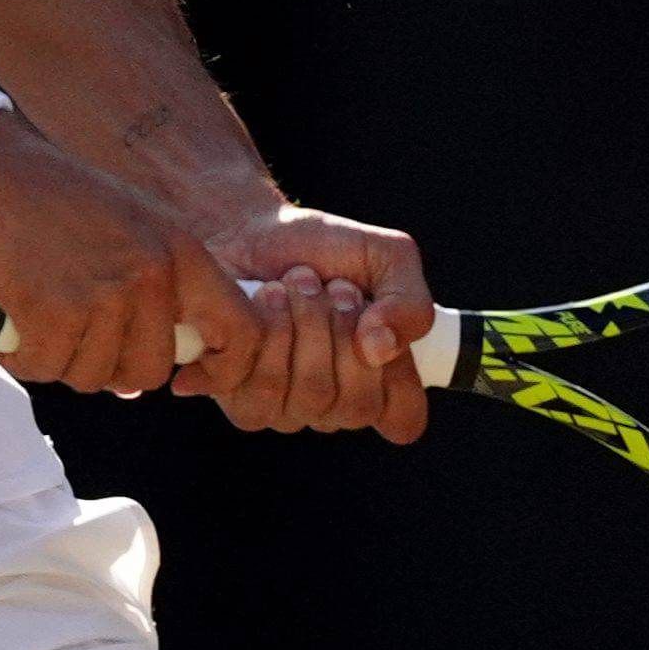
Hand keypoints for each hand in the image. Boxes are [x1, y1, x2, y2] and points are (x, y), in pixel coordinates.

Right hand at [0, 116, 262, 397]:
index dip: (224, 369)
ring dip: (63, 358)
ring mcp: (103, 295)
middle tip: (76, 333)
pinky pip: (48, 368)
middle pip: (150, 370)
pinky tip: (15, 322)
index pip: (241, 330)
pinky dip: (25, 357)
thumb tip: (150, 378)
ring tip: (41, 315)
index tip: (187, 380)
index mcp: (181, 250)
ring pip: (95, 376)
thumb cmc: (52, 198)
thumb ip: (157, 288)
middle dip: (112, 366)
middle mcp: (151, 274)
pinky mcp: (53, 313)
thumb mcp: (132, 224)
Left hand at [201, 205, 432, 441]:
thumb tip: (381, 351)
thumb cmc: (316, 248)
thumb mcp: (385, 256)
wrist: (243, 229)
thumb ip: (409, 302)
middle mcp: (332, 405)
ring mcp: (286, 408)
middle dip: (343, 330)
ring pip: (311, 396)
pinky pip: (262, 390)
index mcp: (377, 382)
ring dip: (305, 322)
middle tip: (330, 287)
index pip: (404, 419)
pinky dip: (267, 330)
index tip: (374, 325)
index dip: (396, 377)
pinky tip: (262, 298)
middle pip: (357, 406)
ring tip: (292, 283)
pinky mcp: (239, 398)